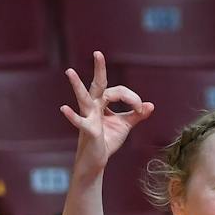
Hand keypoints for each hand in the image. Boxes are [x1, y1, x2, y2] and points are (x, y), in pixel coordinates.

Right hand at [61, 51, 153, 177]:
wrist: (97, 161)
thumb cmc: (107, 141)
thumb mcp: (124, 125)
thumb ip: (136, 115)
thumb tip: (151, 105)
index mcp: (103, 103)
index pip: (119, 92)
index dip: (133, 98)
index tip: (141, 109)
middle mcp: (94, 107)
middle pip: (98, 85)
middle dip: (99, 69)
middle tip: (98, 53)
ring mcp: (89, 117)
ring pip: (84, 98)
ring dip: (77, 85)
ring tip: (69, 72)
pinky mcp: (88, 130)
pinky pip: (80, 121)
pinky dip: (72, 116)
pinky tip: (64, 109)